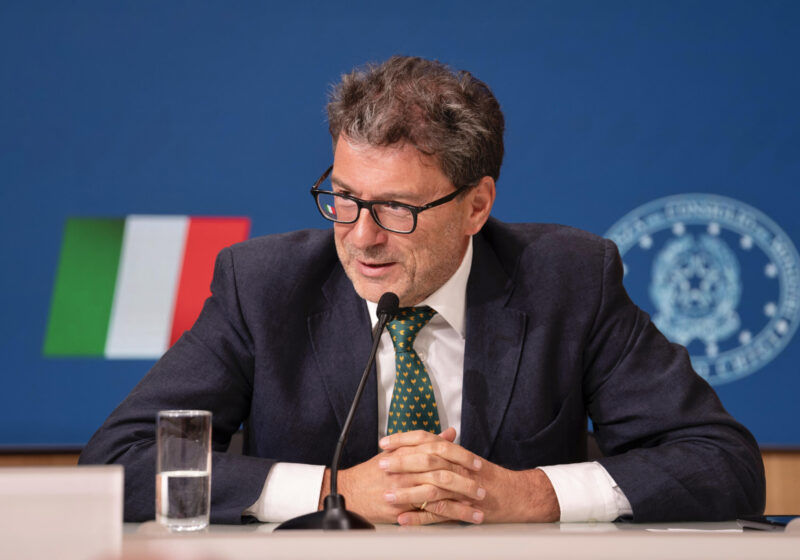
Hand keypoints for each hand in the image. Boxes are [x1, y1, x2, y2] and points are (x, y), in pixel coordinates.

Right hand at [319, 429, 471, 523]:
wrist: (349, 490)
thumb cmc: (374, 471)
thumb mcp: (398, 451)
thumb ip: (425, 442)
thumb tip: (450, 433)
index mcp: (407, 452)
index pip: (439, 450)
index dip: (460, 456)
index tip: (477, 463)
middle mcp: (406, 469)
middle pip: (441, 471)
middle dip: (465, 479)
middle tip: (482, 486)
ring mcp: (403, 489)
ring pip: (437, 493)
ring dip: (461, 501)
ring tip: (478, 506)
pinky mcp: (400, 508)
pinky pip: (427, 514)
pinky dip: (446, 517)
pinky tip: (461, 520)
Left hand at [378, 428, 560, 525]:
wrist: (516, 494)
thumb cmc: (488, 477)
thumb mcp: (465, 458)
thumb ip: (444, 448)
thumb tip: (421, 440)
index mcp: (455, 453)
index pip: (426, 439)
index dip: (403, 440)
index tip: (384, 443)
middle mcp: (458, 467)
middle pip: (426, 460)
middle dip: (401, 462)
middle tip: (381, 465)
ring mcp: (461, 489)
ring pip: (431, 487)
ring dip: (407, 491)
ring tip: (387, 495)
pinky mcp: (464, 509)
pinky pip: (440, 513)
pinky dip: (420, 517)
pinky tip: (404, 518)